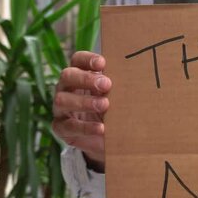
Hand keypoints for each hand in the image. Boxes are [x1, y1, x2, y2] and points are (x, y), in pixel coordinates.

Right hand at [52, 51, 111, 170]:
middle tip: (107, 85)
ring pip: (62, 100)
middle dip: (86, 79)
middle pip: (67, 76)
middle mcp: (66, 88)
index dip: (88, 59)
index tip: (103, 63)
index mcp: (79, 75)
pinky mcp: (61, 128)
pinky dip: (85, 127)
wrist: (104, 137)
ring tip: (105, 105)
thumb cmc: (111, 109)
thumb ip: (118, 85)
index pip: (77, 60)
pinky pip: (67, 126)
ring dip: (84, 102)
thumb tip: (137, 74)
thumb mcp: (115, 95)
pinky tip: (101, 128)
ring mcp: (60, 108)